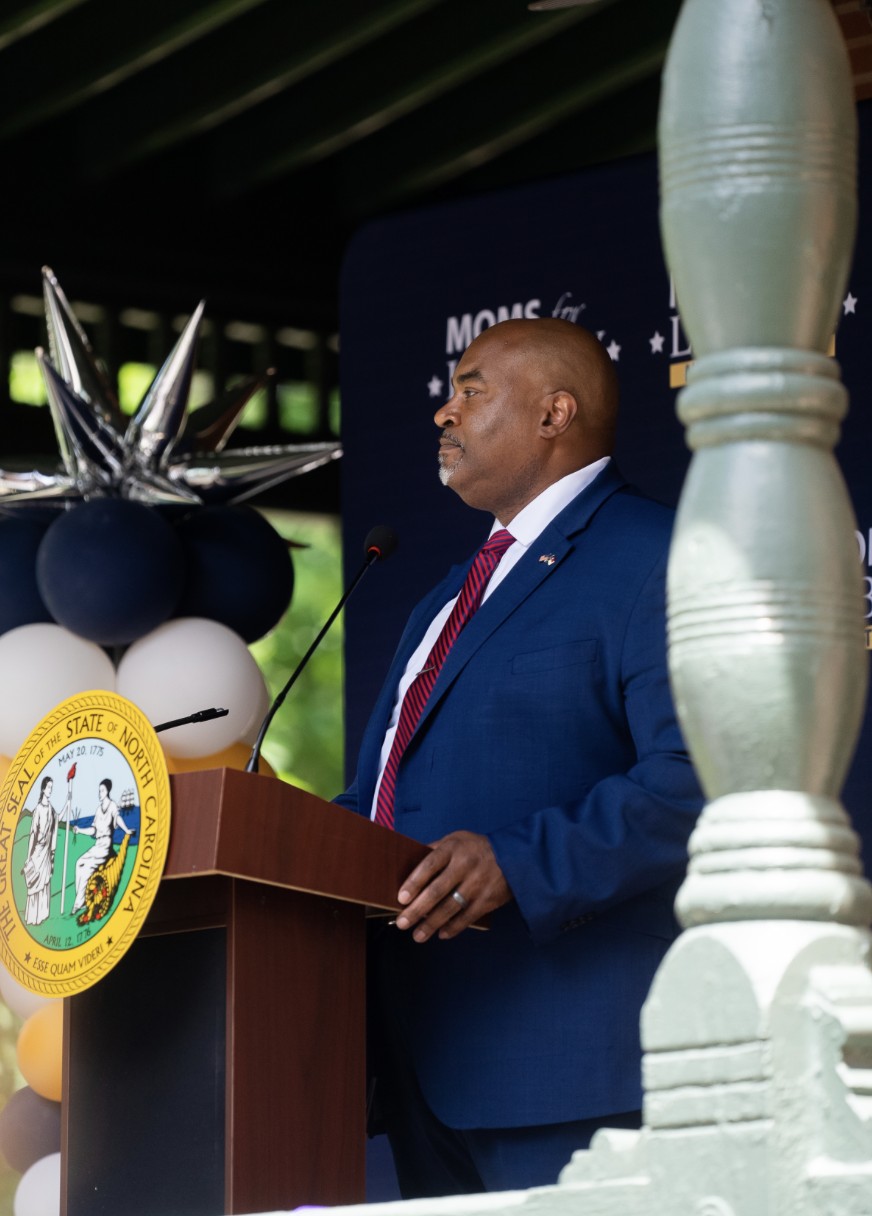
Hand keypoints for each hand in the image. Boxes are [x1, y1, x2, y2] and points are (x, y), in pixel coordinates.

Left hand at [395, 831, 511, 942]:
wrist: (515, 855)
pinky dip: (453, 928)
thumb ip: (434, 850)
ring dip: (432, 924)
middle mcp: (464, 866)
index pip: (429, 865)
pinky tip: (441, 934)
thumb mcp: (456, 839)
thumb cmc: (476, 848)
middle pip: (437, 890)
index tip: (401, 898)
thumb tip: (409, 865)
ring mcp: (477, 884)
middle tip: (402, 922)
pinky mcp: (488, 900)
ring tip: (417, 936)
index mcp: (453, 848)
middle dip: (417, 909)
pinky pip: (467, 917)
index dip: (414, 882)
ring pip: (450, 908)